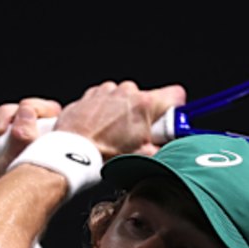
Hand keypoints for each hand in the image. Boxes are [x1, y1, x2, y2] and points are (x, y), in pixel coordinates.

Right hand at [0, 97, 62, 192]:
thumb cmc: (16, 190)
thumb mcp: (20, 162)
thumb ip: (25, 137)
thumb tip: (26, 110)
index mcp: (56, 142)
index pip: (51, 111)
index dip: (34, 109)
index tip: (18, 123)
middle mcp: (42, 137)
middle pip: (29, 108)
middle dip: (12, 113)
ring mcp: (24, 137)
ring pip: (14, 110)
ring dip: (0, 115)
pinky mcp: (6, 138)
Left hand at [54, 81, 186, 157]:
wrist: (71, 152)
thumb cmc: (103, 154)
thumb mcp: (143, 156)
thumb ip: (163, 147)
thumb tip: (171, 147)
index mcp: (144, 104)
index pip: (176, 95)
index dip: (176, 108)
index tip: (170, 120)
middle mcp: (126, 92)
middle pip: (147, 99)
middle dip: (145, 115)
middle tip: (137, 136)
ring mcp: (107, 91)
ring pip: (125, 98)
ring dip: (123, 112)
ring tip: (115, 134)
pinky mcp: (91, 94)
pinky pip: (106, 99)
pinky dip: (106, 111)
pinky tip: (102, 128)